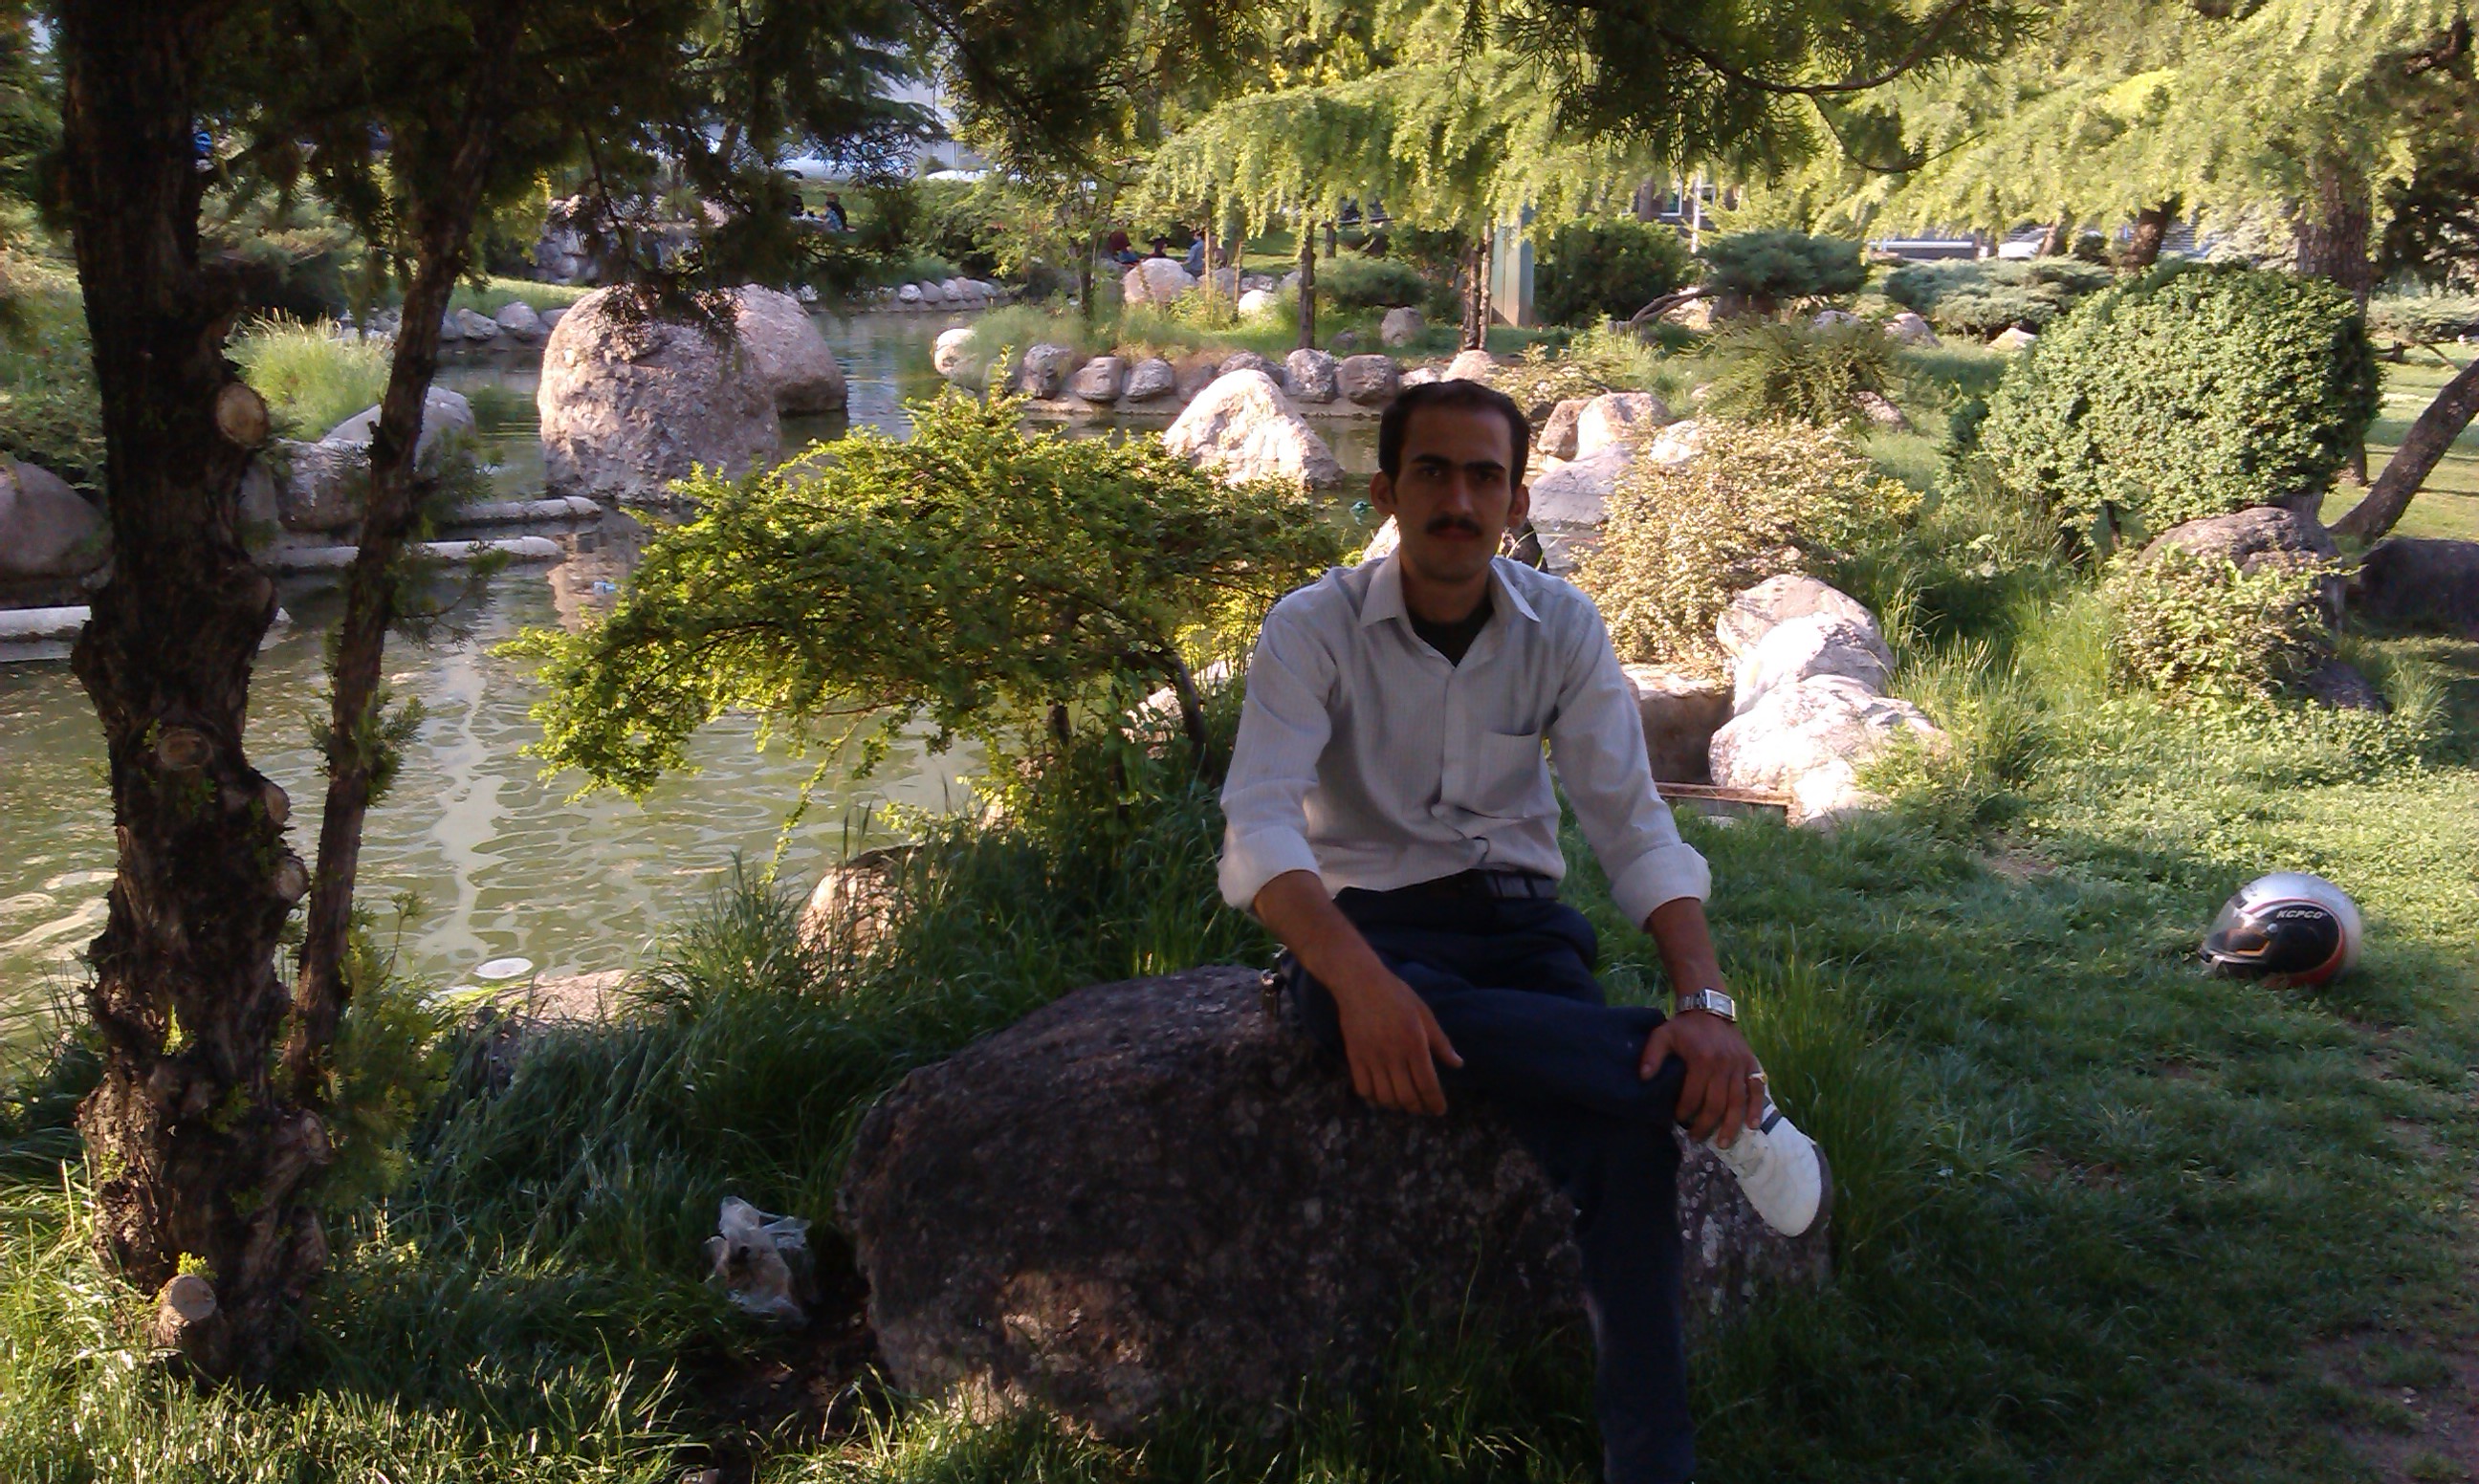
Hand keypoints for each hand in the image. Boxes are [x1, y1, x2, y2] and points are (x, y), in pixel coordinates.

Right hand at [1332, 966, 1463, 1115]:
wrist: (1360, 983)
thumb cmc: (1397, 995)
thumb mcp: (1425, 1014)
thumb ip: (1441, 1042)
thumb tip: (1457, 1064)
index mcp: (1415, 1044)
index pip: (1427, 1084)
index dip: (1435, 1102)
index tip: (1439, 1110)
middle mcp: (1393, 1055)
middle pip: (1407, 1096)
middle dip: (1418, 1108)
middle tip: (1423, 1109)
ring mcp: (1372, 1058)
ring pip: (1385, 1097)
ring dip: (1397, 1106)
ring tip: (1404, 1103)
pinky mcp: (1355, 1057)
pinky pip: (1363, 1088)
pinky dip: (1373, 1098)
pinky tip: (1381, 1095)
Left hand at [1639, 1009, 1765, 1144]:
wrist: (1710, 1009)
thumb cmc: (1684, 1027)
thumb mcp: (1663, 1035)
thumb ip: (1652, 1056)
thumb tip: (1644, 1078)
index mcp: (1701, 1059)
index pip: (1693, 1095)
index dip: (1685, 1112)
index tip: (1678, 1121)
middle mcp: (1724, 1065)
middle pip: (1716, 1104)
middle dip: (1705, 1125)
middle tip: (1695, 1138)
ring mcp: (1739, 1066)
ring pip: (1737, 1102)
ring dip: (1730, 1125)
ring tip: (1722, 1143)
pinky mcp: (1751, 1064)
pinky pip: (1757, 1089)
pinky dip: (1756, 1108)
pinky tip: (1752, 1126)